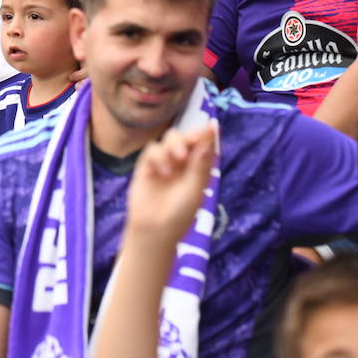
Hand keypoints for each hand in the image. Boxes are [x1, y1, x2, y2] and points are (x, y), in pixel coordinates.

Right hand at [123, 124, 216, 244]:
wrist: (154, 231)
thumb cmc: (179, 214)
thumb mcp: (195, 188)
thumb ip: (201, 162)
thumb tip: (210, 135)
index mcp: (198, 169)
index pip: (204, 146)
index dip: (207, 135)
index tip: (210, 126)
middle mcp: (182, 164)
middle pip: (186, 138)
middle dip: (189, 137)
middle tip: (192, 141)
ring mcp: (164, 163)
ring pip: (169, 140)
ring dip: (175, 145)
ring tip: (179, 159)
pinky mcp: (146, 166)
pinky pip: (152, 150)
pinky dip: (159, 156)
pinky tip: (163, 171)